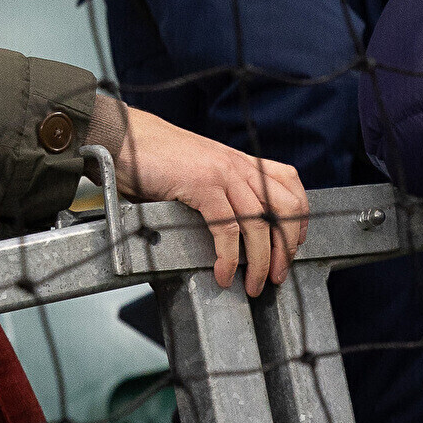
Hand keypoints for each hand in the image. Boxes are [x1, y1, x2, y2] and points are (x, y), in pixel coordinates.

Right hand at [92, 99, 308, 294]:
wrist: (123, 137)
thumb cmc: (154, 158)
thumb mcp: (199, 172)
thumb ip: (220, 193)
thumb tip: (233, 233)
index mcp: (240, 162)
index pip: (290, 185)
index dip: (299, 219)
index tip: (294, 245)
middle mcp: (238, 166)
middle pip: (286, 209)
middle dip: (287, 248)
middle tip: (277, 275)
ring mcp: (223, 174)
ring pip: (260, 225)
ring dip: (260, 262)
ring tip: (253, 285)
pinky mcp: (202, 185)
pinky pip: (227, 229)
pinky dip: (229, 258)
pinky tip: (223, 273)